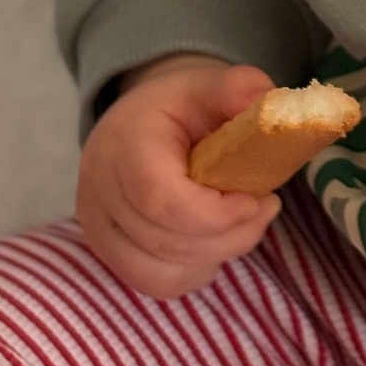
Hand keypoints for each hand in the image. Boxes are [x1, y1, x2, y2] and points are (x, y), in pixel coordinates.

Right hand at [76, 56, 283, 298]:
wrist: (137, 120)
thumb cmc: (179, 105)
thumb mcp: (209, 83)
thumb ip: (239, 88)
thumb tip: (268, 103)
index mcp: (125, 144)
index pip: (161, 199)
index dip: (214, 213)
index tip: (257, 199)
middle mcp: (100, 191)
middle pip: (167, 240)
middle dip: (229, 234)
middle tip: (267, 207)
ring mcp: (98, 227)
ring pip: (162, 271)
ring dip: (216, 254)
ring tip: (245, 221)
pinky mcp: (106, 252)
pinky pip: (155, 282)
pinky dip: (194, 270)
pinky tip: (216, 241)